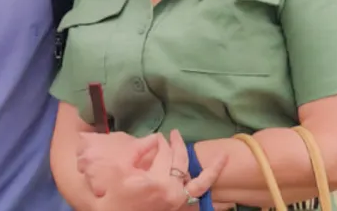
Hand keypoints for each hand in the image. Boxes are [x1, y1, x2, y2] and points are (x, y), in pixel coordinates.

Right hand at [91, 130, 227, 210]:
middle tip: (174, 134)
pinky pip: (197, 195)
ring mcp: (177, 202)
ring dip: (212, 170)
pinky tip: (216, 177)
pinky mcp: (177, 207)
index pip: (164, 154)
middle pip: (181, 163)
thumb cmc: (112, 196)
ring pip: (200, 183)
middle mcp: (173, 193)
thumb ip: (138, 151)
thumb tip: (155, 138)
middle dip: (178, 145)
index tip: (158, 136)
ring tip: (223, 157)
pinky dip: (207, 186)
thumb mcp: (119, 170)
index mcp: (158, 182)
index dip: (160, 142)